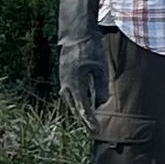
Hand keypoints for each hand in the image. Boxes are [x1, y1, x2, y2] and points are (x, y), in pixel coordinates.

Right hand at [57, 0, 109, 132]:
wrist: (76, 33)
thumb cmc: (91, 48)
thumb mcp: (100, 67)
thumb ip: (100, 86)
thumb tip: (101, 103)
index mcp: (75, 83)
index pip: (82, 107)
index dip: (89, 120)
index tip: (95, 130)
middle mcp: (66, 84)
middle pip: (74, 107)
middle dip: (83, 118)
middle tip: (92, 129)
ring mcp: (63, 79)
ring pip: (70, 100)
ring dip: (78, 110)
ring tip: (87, 119)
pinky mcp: (64, 74)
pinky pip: (69, 92)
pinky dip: (76, 100)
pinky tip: (81, 102)